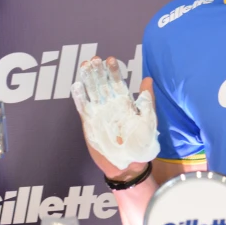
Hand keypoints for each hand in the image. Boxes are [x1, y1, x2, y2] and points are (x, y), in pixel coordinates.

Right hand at [71, 56, 159, 178]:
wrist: (129, 165)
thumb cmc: (142, 143)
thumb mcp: (148, 120)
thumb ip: (147, 100)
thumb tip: (148, 78)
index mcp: (124, 103)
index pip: (117, 82)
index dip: (113, 71)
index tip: (110, 59)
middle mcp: (110, 105)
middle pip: (102, 83)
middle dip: (98, 71)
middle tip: (94, 59)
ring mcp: (99, 113)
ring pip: (91, 92)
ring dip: (88, 78)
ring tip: (85, 65)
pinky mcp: (89, 123)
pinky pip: (83, 108)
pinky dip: (79, 97)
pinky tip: (77, 86)